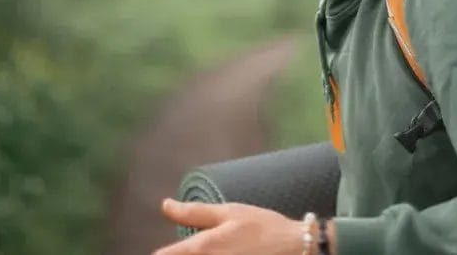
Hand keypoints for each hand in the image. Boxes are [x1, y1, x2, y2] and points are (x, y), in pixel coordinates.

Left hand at [152, 199, 309, 254]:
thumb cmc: (262, 228)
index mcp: (203, 248)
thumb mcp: (229, 213)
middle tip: (188, 247)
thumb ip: (194, 212)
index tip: (162, 252)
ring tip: (215, 249)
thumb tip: (165, 205)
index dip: (161, 254)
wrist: (295, 248)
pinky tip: (226, 254)